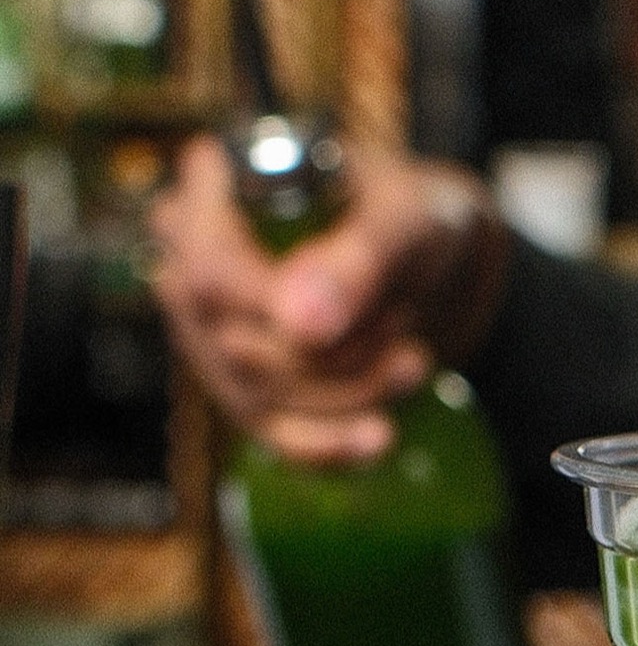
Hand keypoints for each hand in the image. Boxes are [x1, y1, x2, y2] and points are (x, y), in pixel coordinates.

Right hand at [150, 137, 509, 462]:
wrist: (438, 261)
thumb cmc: (410, 216)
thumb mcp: (403, 219)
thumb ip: (354, 259)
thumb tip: (297, 325)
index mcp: (213, 200)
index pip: (205, 270)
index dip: (273, 306)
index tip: (351, 312)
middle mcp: (191, 272)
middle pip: (238, 344)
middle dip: (337, 350)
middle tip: (404, 322)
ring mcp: (211, 341)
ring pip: (258, 396)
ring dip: (350, 390)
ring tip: (414, 360)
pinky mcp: (247, 394)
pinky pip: (271, 437)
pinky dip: (330, 445)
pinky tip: (378, 438)